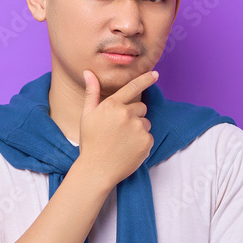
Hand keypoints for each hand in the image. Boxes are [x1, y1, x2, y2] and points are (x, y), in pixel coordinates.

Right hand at [76, 69, 158, 188]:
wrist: (97, 170)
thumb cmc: (90, 142)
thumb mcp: (87, 116)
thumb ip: (92, 93)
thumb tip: (88, 72)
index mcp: (112, 105)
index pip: (132, 87)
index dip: (145, 79)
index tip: (155, 74)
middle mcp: (126, 114)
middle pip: (141, 107)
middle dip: (134, 115)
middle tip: (119, 130)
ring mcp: (138, 128)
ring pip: (145, 122)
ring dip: (138, 129)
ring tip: (123, 141)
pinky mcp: (146, 142)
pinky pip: (149, 137)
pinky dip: (141, 142)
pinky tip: (129, 149)